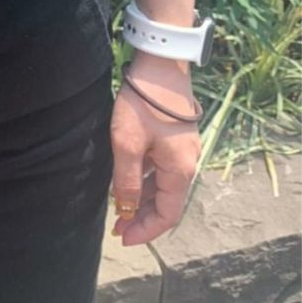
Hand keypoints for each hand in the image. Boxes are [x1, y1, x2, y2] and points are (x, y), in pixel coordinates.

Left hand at [109, 53, 201, 244]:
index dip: (146, 230)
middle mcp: (187, 163)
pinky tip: (125, 178)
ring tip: (116, 206)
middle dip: (140, 216)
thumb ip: (126, 178)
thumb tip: (124, 207)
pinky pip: (160, 167)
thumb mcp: (127, 143)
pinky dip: (144, 178)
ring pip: (162, 184)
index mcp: (180, 171)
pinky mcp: (174, 136)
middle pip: (165, 202)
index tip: (122, 237)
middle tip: (115, 225)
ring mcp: (182, 149)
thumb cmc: (142, 103)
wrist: (160, 65)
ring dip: (141, 197)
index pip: (167, 215)